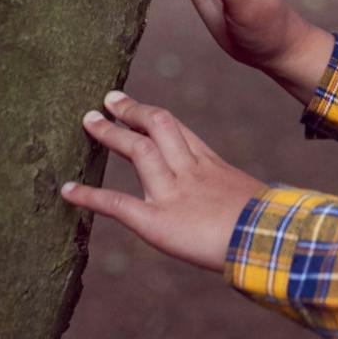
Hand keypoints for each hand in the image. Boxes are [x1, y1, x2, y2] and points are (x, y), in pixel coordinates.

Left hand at [61, 90, 262, 272]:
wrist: (268, 239)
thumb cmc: (270, 225)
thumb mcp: (254, 200)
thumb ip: (237, 198)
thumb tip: (244, 208)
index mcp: (211, 166)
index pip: (177, 130)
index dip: (152, 115)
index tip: (137, 107)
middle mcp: (189, 171)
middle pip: (157, 126)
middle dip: (131, 111)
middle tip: (108, 99)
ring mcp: (172, 192)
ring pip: (138, 150)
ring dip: (110, 133)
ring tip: (88, 121)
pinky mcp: (157, 221)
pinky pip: (117, 203)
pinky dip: (90, 196)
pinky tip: (67, 190)